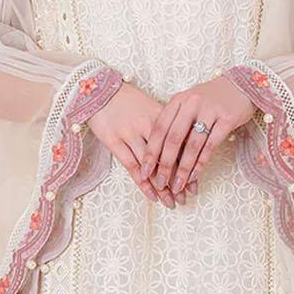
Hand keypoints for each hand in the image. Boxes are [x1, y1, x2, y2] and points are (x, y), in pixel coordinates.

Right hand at [87, 81, 192, 208]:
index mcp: (161, 115)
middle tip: (185, 198)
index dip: (188, 166)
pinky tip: (151, 196)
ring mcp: (129, 133)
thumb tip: (185, 147)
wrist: (99, 90)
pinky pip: (131, 166)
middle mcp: (147, 124)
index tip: (194, 184)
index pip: (180, 144)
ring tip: (171, 203)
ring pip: (150, 165)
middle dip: (177, 180)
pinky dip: (142, 183)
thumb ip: (167, 126)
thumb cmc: (128, 101)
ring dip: (162, 187)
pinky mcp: (113, 140)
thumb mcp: (151, 107)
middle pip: (167, 157)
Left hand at [138, 74, 256, 193]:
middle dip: (164, 165)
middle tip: (159, 184)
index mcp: (178, 100)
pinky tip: (194, 176)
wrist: (241, 85)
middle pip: (173, 139)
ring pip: (192, 145)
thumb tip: (157, 154)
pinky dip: (201, 163)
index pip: (159, 128)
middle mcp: (191, 103)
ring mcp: (210, 110)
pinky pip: (210, 146)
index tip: (143, 171)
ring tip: (177, 186)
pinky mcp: (227, 119)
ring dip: (183, 169)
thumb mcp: (188, 104)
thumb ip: (174, 122)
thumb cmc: (210, 99)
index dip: (150, 152)